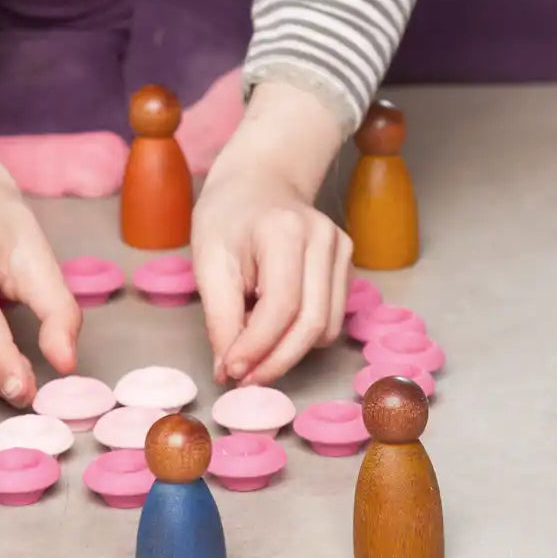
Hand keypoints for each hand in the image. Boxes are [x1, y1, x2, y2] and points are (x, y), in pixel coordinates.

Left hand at [191, 80, 352, 385]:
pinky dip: (301, 335)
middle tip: (243, 378)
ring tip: (252, 346)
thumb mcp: (208, 260)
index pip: (281, 306)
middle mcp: (324, 238)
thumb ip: (220, 317)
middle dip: (275, 361)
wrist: (259, 180)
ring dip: (288, 352)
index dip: (256, 347)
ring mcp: (342, 250)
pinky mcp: (348, 264)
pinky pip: (330, 319)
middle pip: (311, 323)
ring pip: (326, 328)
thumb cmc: (227, 216)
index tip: (230, 372)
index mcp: (287, 230)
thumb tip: (229, 372)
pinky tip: (273, 325)